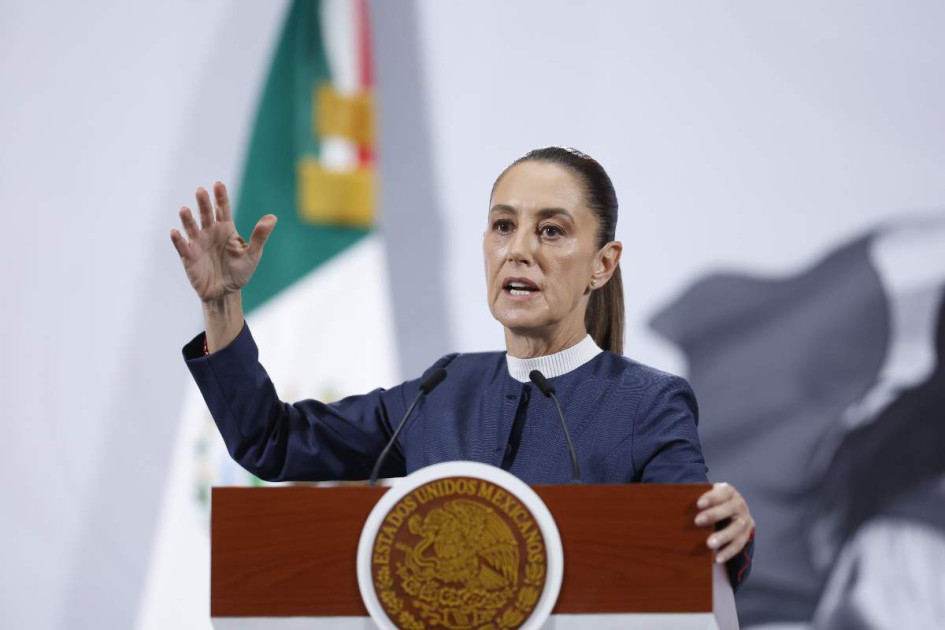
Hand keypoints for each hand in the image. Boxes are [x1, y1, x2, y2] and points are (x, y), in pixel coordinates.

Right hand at [170, 182, 275, 302]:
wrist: (225, 292)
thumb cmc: (240, 271)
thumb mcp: (252, 254)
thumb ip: (260, 236)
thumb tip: (273, 217)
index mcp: (226, 229)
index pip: (223, 209)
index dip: (220, 197)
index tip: (218, 184)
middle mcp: (210, 232)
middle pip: (206, 214)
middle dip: (203, 203)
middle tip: (201, 191)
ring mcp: (198, 243)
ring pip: (191, 227)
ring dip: (187, 219)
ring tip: (185, 210)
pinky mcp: (188, 257)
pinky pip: (182, 246)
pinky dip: (178, 240)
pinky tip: (175, 232)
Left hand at [695, 482, 754, 563]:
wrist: (731, 513)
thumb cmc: (711, 504)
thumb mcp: (707, 497)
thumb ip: (695, 499)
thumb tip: (672, 505)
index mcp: (728, 492)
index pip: (723, 492)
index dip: (712, 497)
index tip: (698, 504)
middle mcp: (739, 504)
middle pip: (731, 509)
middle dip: (714, 515)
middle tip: (697, 521)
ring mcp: (745, 520)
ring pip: (736, 529)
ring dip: (723, 537)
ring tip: (709, 544)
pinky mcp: (746, 535)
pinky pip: (739, 545)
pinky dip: (728, 552)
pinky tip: (717, 559)